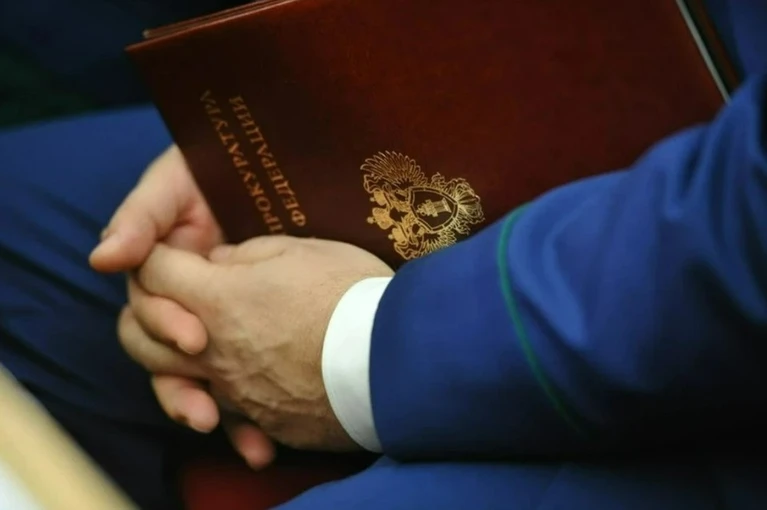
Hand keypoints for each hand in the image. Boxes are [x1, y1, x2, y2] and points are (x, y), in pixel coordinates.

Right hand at [89, 146, 273, 467]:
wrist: (278, 169)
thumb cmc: (215, 164)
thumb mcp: (174, 181)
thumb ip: (140, 215)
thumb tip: (102, 258)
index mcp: (163, 267)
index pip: (148, 310)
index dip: (165, 326)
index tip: (194, 339)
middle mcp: (184, 298)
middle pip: (163, 355)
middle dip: (180, 383)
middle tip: (207, 404)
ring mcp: (217, 317)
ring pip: (198, 375)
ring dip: (207, 409)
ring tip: (231, 435)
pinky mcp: (252, 332)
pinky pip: (242, 378)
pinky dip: (247, 411)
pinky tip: (262, 439)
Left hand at [124, 236, 393, 450]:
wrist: (395, 360)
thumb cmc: (350, 294)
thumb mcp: (300, 250)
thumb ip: (244, 255)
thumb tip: (220, 265)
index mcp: (217, 299)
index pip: (153, 271)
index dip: (156, 254)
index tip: (175, 251)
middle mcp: (213, 351)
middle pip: (136, 335)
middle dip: (144, 312)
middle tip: (173, 299)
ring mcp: (234, 392)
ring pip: (171, 381)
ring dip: (175, 361)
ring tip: (202, 346)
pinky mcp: (262, 418)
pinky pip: (223, 408)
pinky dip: (223, 393)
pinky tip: (251, 379)